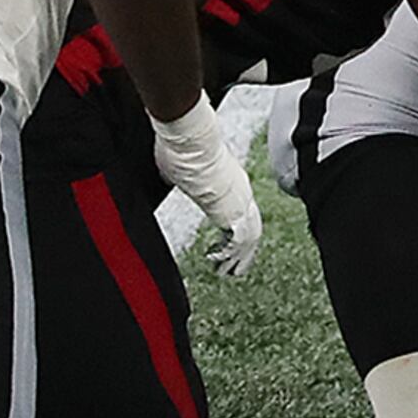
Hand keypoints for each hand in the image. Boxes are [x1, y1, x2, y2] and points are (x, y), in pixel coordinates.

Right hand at [149, 100, 263, 280]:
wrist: (192, 145)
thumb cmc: (184, 152)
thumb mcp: (180, 168)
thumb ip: (178, 177)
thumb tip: (166, 175)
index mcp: (234, 183)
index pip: (242, 212)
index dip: (237, 230)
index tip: (229, 242)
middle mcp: (242, 194)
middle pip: (251, 227)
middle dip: (244, 250)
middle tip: (236, 267)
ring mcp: (242, 202)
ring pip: (249, 238)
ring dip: (238, 258)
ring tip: (227, 273)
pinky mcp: (235, 212)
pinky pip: (237, 242)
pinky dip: (229, 255)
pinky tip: (214, 262)